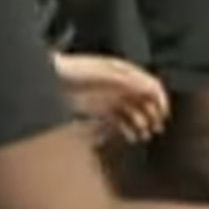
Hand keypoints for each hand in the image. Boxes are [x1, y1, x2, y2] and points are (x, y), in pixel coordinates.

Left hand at [54, 53, 168, 145]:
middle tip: (156, 129)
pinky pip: (121, 120)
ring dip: (143, 123)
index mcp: (124, 72)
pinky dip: (129, 129)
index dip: (160, 100)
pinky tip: (131, 137)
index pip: (151, 85)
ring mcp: (110, 97)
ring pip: (135, 111)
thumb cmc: (73, 72)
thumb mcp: (104, 75)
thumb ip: (128, 81)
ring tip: (144, 136)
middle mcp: (120, 84)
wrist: (45, 80)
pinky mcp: (100, 109)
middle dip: (154, 114)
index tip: (163, 116)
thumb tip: (152, 89)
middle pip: (145, 100)